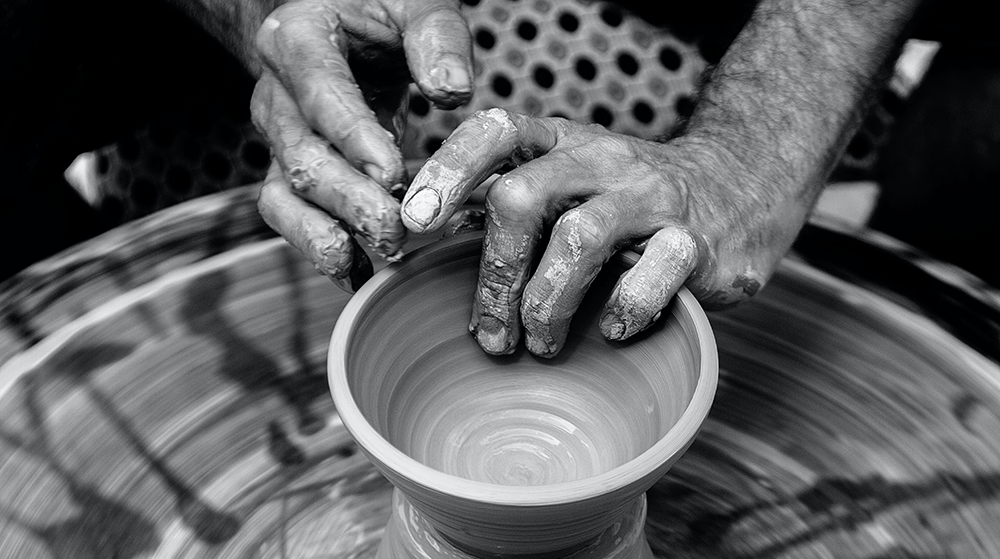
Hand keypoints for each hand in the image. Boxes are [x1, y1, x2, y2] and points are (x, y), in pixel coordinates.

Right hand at [251, 0, 472, 287]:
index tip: (392, 173)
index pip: (319, 91)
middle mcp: (276, 93)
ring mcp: (278, 138)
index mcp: (298, 38)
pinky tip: (356, 274)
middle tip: (397, 229)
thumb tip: (452, 92)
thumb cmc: (383, 11)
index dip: (352, 136)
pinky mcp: (288, 171)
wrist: (343, 20)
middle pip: (301, 155)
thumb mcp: (416, 3)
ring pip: (285, 195)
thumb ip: (438, 38)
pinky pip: (290, 217)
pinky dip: (319, 248)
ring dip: (327, 234)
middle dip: (349, 199)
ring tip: (374, 259)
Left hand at [401, 109, 806, 356]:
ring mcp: (651, 197)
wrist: (743, 186)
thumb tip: (424, 235)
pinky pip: (650, 279)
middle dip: (494, 274)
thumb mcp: (571, 180)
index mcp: (562, 142)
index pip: (495, 132)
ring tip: (540, 345)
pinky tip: (611, 332)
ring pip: (579, 240)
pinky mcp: (696, 241)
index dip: (448, 172)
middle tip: (488, 333)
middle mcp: (602, 160)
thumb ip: (511, 201)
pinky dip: (621, 313)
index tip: (413, 224)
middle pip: (523, 197)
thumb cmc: (629, 200)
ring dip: (545, 304)